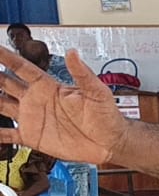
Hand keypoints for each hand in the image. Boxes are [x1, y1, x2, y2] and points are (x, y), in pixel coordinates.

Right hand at [0, 48, 125, 164]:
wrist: (110, 142)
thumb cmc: (107, 116)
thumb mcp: (97, 93)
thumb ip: (83, 74)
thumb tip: (73, 53)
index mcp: (48, 86)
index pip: (21, 68)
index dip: (4, 57)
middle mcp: (35, 99)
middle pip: (4, 83)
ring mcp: (32, 117)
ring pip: (0, 105)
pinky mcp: (32, 136)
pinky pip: (8, 135)